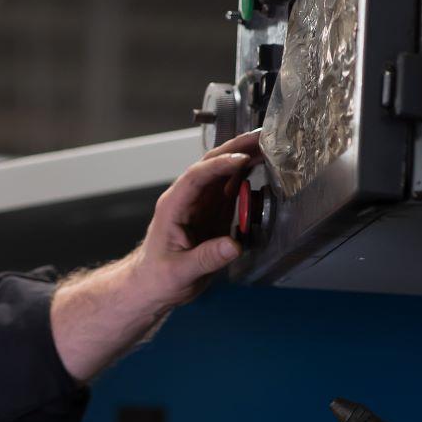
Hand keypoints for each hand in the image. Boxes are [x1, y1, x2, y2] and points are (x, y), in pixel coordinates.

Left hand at [49, 130, 263, 380]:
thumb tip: (232, 246)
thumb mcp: (179, 272)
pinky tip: (262, 167)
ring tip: (268, 146)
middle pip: (211, 166)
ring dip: (244, 157)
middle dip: (235, 148)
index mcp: (174, 206)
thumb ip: (206, 258)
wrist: (153, 285)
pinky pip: (231, 189)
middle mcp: (188, 199)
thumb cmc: (158, 277)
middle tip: (261, 136)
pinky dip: (247, 176)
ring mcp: (201, 204)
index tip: (241, 159)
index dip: (219, 165)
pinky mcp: (213, 213)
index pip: (196, 177)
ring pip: (224, 173)